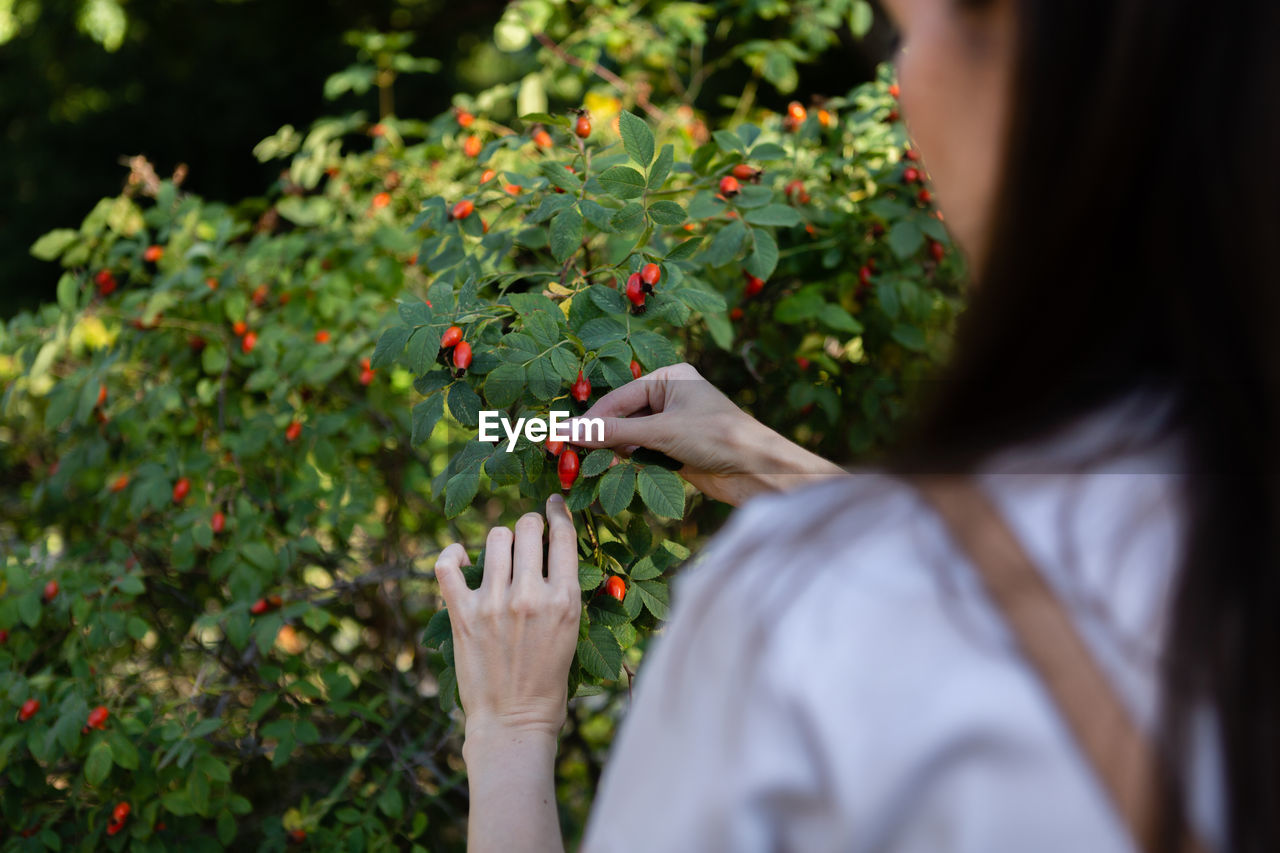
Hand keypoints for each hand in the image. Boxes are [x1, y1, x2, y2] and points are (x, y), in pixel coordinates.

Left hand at [434, 495, 581, 741]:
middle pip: (526, 528)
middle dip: (528, 526)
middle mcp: (529, 596)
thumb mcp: (572, 633)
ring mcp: (493, 604)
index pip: (562, 536)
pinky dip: (450, 555)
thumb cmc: (549, 683)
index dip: (557, 513)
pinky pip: (446, 566)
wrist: (514, 723)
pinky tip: (457, 556)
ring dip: (499, 541)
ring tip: (500, 554)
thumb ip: (562, 592)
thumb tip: (552, 555)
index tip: (553, 506)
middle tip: (527, 537)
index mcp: (564, 600)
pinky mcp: (462, 616)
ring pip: (494, 538)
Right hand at [571, 363, 845, 504]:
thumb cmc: (718, 437)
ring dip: (611, 453)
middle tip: (565, 456)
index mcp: (670, 377)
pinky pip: (643, 455)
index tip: (561, 437)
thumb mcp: (662, 432)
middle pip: (622, 416)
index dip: (591, 419)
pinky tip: (609, 474)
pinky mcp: (677, 451)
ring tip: (583, 468)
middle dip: (598, 436)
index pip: (619, 397)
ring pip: (631, 437)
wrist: (761, 471)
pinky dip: (627, 464)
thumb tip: (568, 432)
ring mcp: (674, 425)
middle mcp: (670, 397)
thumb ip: (614, 433)